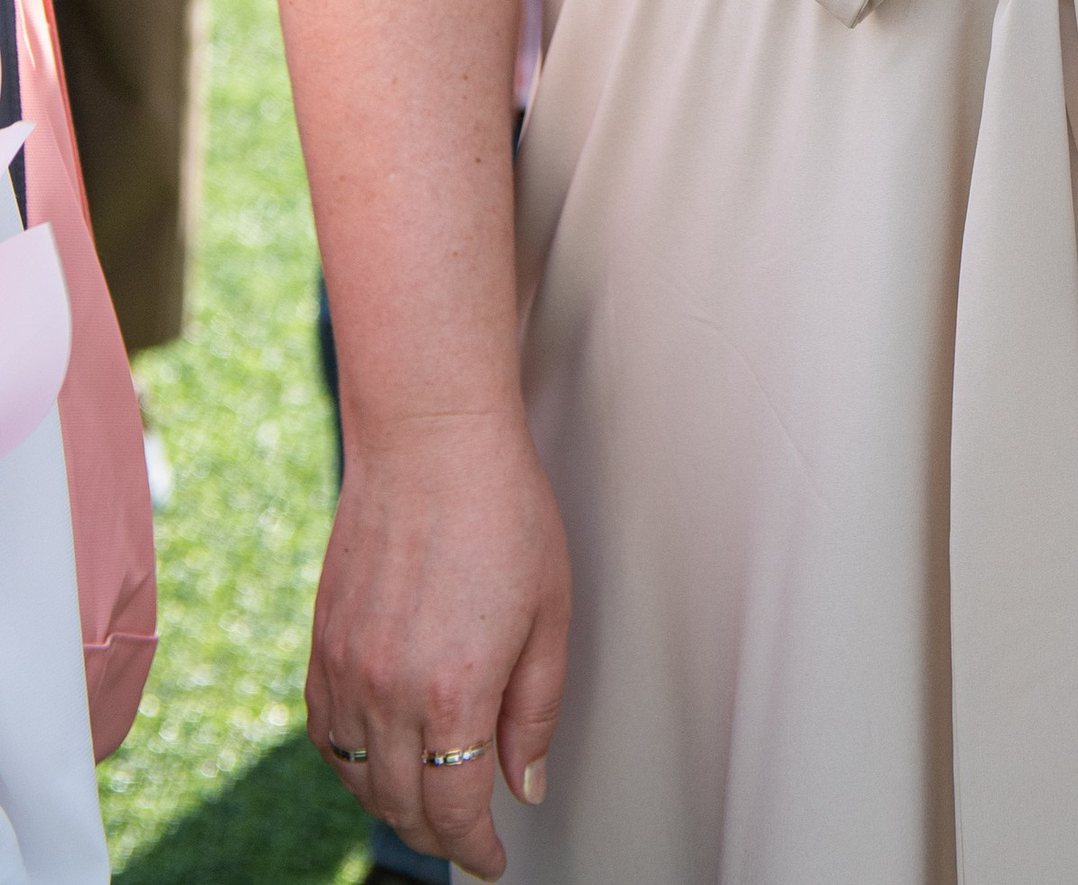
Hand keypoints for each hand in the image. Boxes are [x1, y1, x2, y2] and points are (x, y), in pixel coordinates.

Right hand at [307, 410, 570, 879]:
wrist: (429, 440)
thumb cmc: (503, 511)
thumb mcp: (550, 614)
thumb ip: (535, 712)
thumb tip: (523, 787)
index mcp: (454, 691)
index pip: (455, 810)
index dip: (476, 849)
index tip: (494, 861)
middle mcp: (388, 692)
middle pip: (403, 806)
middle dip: (440, 836)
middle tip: (468, 841)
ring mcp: (346, 670)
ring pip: (359, 779)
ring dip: (394, 805)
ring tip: (430, 805)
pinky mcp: (322, 644)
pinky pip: (326, 735)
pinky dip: (351, 765)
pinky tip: (379, 758)